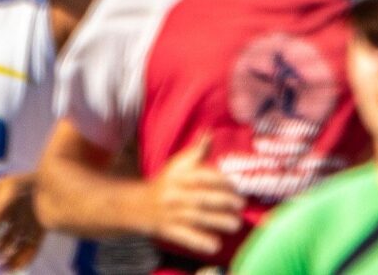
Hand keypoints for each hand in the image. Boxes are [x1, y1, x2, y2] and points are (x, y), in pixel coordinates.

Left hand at [0, 174, 42, 270]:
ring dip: (7, 259)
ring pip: (19, 246)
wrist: (49, 186)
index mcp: (11, 200)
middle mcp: (22, 214)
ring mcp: (32, 225)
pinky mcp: (39, 233)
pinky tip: (9, 270)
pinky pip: (32, 250)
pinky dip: (22, 261)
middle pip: (8, 236)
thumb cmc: (18, 187)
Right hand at [142, 136, 242, 254]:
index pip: (200, 176)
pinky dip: (199, 242)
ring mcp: (171, 213)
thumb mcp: (177, 165)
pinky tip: (214, 245)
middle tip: (241, 205)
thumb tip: (210, 132)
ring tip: (236, 224)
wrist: (136, 205)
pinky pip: (184, 237)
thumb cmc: (164, 182)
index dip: (219, 180)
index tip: (235, 185)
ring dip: (217, 221)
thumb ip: (196, 151)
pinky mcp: (168, 230)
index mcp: (178, 175)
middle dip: (223, 201)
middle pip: (200, 197)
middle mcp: (174, 193)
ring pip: (195, 217)